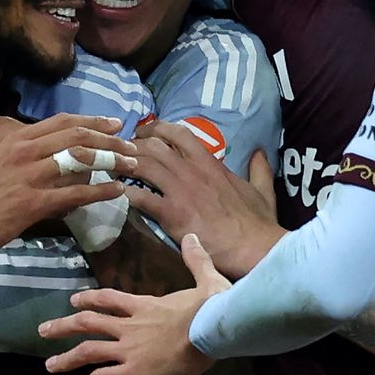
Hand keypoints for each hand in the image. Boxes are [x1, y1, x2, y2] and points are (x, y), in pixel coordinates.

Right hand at [0, 113, 138, 263]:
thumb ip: (26, 157)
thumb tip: (57, 159)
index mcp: (16, 139)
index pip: (62, 122)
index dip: (92, 121)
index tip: (114, 124)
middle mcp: (25, 151)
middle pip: (77, 137)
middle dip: (109, 141)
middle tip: (131, 147)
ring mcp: (30, 176)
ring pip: (81, 161)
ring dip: (111, 162)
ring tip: (130, 166)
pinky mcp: (35, 202)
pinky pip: (76, 194)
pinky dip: (101, 192)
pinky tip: (116, 192)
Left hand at [41, 233, 224, 374]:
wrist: (212, 329)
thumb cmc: (212, 307)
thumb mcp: (206, 279)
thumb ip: (195, 259)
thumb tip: (192, 236)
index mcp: (145, 305)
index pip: (110, 299)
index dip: (90, 299)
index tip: (73, 301)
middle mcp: (130, 325)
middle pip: (90, 322)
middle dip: (64, 326)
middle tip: (43, 330)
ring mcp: (129, 348)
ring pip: (89, 350)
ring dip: (66, 358)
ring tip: (49, 366)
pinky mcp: (134, 371)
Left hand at [127, 121, 283, 277]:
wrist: (252, 246)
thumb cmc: (256, 221)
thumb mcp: (262, 189)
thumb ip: (259, 169)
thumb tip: (261, 152)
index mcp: (210, 163)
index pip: (179, 133)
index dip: (157, 128)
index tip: (145, 132)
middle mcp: (191, 171)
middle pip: (154, 146)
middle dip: (134, 145)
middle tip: (122, 152)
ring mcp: (180, 191)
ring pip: (143, 165)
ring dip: (124, 164)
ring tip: (112, 168)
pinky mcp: (172, 214)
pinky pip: (141, 197)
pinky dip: (126, 194)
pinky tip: (119, 195)